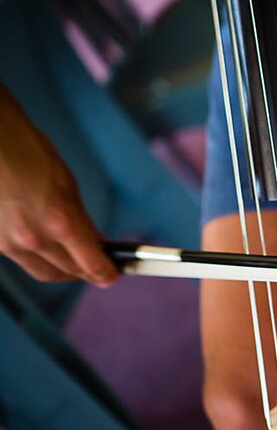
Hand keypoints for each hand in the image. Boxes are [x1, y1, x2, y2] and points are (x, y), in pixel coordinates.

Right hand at [0, 86, 117, 285]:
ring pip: (45, 271)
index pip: (91, 263)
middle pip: (69, 272)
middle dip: (88, 273)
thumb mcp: (67, 185)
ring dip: (65, 271)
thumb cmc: (28, 153)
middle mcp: (34, 238)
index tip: (113, 276)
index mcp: (60, 221)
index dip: (106, 274)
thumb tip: (97, 243)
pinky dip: (40, 258)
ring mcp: (10, 242)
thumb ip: (83, 221)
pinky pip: (23, 260)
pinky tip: (48, 248)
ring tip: (77, 262)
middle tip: (99, 269)